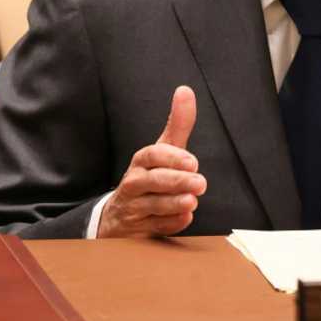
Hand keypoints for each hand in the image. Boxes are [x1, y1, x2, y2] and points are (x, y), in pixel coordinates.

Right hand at [97, 86, 206, 237]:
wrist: (119, 214)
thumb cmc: (150, 175)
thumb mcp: (163, 149)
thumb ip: (178, 124)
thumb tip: (185, 90)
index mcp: (142, 161)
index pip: (152, 155)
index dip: (172, 158)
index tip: (192, 162)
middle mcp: (134, 183)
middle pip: (152, 181)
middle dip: (177, 182)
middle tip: (200, 183)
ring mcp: (134, 207)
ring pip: (152, 206)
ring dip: (173, 204)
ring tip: (192, 201)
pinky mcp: (137, 230)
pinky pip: (154, 227)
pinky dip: (169, 224)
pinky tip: (184, 219)